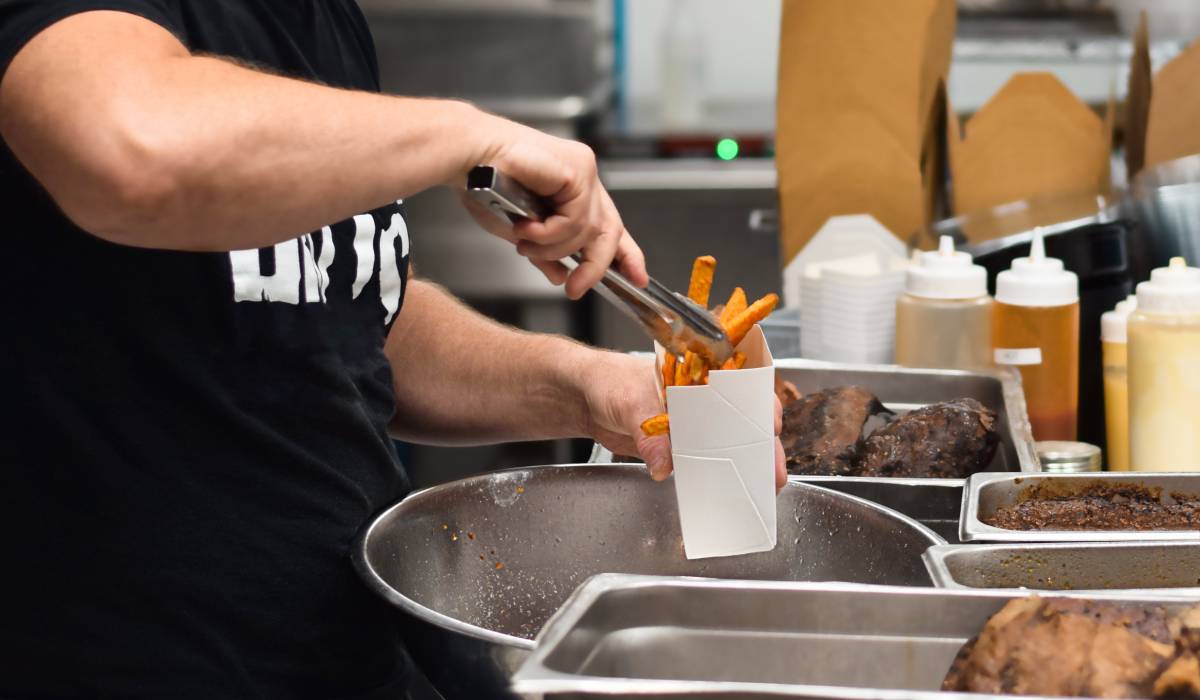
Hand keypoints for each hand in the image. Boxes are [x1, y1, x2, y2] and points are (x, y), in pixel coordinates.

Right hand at [462, 113, 646, 299]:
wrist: (467, 158)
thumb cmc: (483, 183)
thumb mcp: (519, 231)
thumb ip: (544, 251)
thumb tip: (560, 275)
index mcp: (573, 191)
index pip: (610, 226)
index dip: (626, 254)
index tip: (637, 278)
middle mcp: (584, 179)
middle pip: (609, 231)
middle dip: (595, 265)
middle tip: (575, 288)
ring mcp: (584, 172)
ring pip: (588, 231)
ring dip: (553, 247)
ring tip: (524, 243)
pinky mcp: (578, 169)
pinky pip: (576, 219)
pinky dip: (549, 232)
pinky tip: (526, 226)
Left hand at [580, 352, 786, 490]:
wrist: (583, 396)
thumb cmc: (609, 380)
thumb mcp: (631, 401)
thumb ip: (649, 431)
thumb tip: (665, 463)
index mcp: (699, 374)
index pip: (743, 387)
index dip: (762, 407)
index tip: (772, 429)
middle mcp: (702, 398)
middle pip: (743, 421)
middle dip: (762, 447)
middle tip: (773, 474)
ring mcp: (692, 423)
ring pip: (728, 443)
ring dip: (745, 464)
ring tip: (761, 489)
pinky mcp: (678, 444)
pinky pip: (703, 459)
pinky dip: (716, 474)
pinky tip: (726, 490)